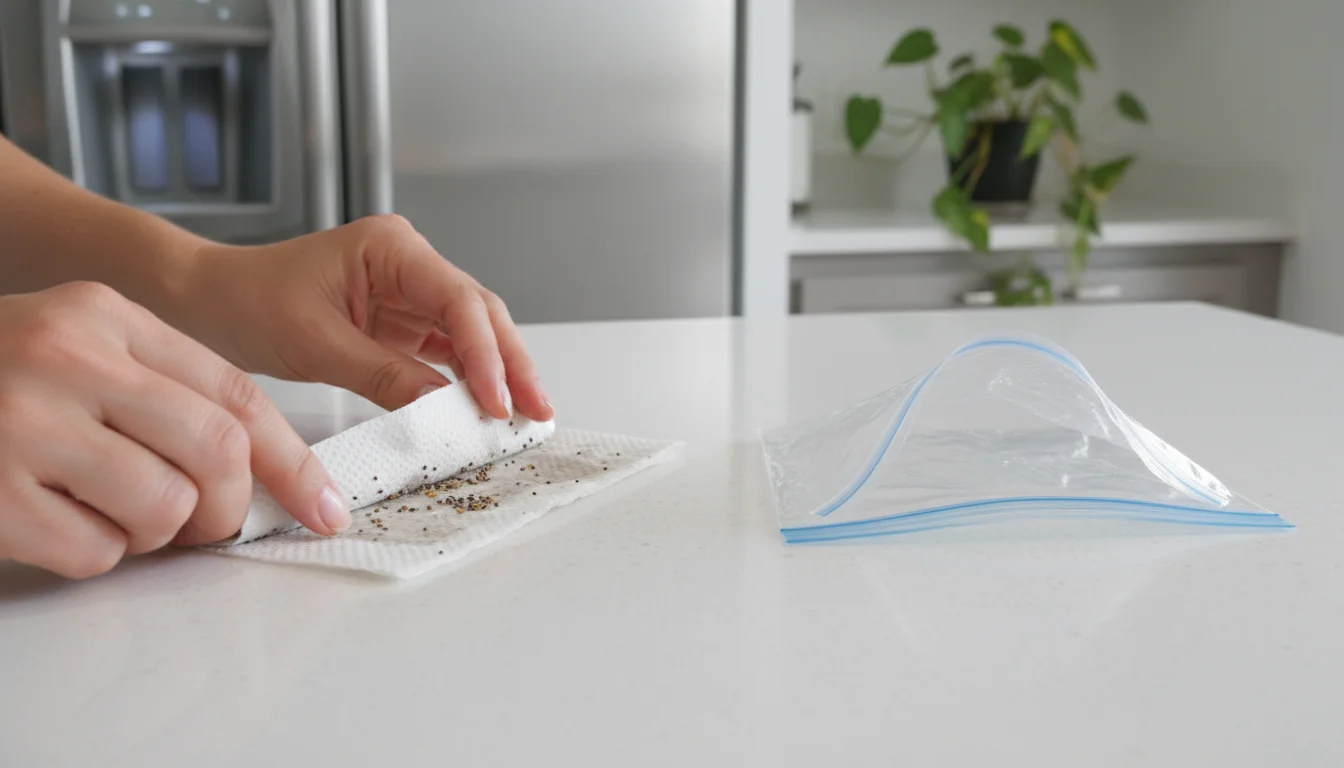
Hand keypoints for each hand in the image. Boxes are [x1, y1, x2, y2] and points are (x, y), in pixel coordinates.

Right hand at [0, 282, 349, 578]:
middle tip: (207, 522)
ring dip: (154, 533)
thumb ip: (166, 389)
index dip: (293, 460)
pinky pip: (95, 552)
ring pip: (164, 508)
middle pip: (216, 452)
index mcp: (103, 315)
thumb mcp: (81, 348)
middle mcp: (66, 356)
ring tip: (107, 509)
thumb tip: (263, 469)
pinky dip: (92, 554)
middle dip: (230, 506)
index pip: (236, 392)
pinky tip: (53, 520)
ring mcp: (21, 423)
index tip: (325, 506)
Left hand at [178, 215, 553, 420]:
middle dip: (511, 364)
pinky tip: (484, 408)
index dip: (486, 353)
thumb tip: (442, 408)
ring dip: (498, 375)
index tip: (498, 400)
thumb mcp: (316, 343)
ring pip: (472, 334)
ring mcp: (409, 294)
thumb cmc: (249, 302)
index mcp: (391, 247)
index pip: (458, 300)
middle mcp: (409, 264)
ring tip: (523, 417)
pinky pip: (447, 353)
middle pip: (479, 314)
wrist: (209, 302)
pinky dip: (468, 382)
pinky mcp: (402, 324)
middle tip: (536, 412)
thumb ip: (384, 375)